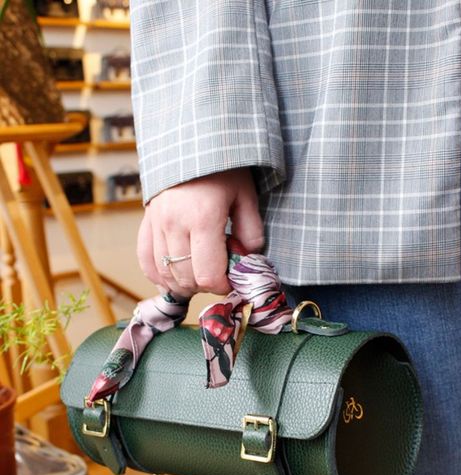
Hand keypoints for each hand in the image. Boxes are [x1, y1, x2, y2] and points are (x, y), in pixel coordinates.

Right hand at [136, 167, 263, 296]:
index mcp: (203, 219)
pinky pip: (145, 261)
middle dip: (205, 285)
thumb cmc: (223, 167)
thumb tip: (247, 259)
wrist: (191, 139)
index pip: (207, 275)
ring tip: (200, 277)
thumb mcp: (246, 195)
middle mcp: (175, 225)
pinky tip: (173, 280)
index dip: (221, 286)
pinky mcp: (146, 223)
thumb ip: (251, 231)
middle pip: (186, 279)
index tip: (231, 280)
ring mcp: (156, 225)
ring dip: (184, 284)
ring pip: (164, 274)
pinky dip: (158, 277)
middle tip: (218, 275)